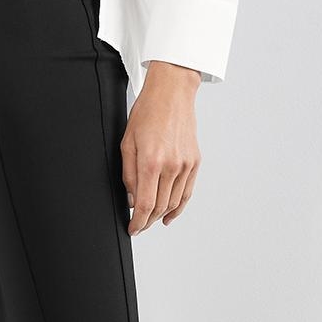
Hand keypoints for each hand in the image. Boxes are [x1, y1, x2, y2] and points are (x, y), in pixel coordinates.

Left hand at [121, 60, 202, 232]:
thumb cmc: (146, 113)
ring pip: (173, 203)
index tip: (132, 229)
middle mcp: (171, 166)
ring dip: (160, 216)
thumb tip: (131, 199)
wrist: (172, 93)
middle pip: (159, 207)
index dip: (137, 222)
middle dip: (147, 221)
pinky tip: (169, 215)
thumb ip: (128, 174)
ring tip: (150, 220)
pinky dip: (178, 208)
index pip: (144, 204)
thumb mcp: (127, 142)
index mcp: (151, 161)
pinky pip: (186, 192)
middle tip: (138, 226)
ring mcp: (186, 165)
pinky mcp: (195, 162)